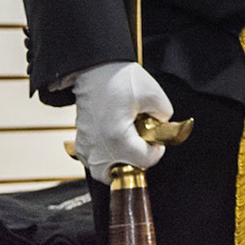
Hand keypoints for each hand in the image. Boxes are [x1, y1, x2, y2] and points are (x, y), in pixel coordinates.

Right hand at [71, 61, 171, 183]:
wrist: (94, 71)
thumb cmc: (120, 80)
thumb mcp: (153, 94)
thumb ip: (164, 115)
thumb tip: (162, 127)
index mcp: (117, 139)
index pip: (144, 161)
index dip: (156, 151)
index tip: (158, 140)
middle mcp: (97, 149)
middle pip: (121, 173)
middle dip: (136, 160)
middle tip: (143, 143)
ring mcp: (85, 148)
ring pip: (105, 171)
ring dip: (120, 162)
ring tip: (130, 143)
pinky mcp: (80, 143)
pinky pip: (94, 162)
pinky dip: (107, 157)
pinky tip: (116, 140)